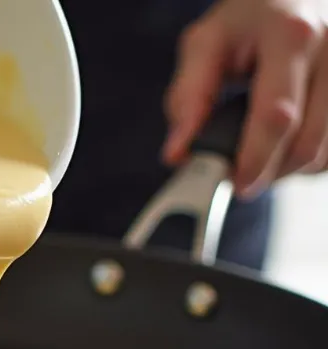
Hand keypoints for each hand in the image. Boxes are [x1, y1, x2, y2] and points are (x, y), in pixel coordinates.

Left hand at [164, 0, 327, 197]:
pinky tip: (288, 147)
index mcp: (290, 36)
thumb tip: (178, 153)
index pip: (276, 116)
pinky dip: (310, 160)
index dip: (256, 159)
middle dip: (270, 172)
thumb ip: (189, 97)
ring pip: (325, 151)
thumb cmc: (248, 20)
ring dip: (289, 169)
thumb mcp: (207, 44)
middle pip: (306, 141)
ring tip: (262, 155)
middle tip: (242, 177)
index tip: (237, 184)